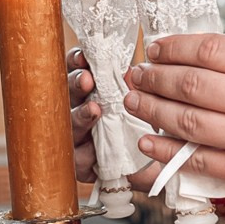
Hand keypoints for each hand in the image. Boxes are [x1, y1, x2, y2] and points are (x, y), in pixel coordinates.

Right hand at [69, 48, 158, 189]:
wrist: (155, 166)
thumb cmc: (144, 128)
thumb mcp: (143, 104)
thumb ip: (134, 88)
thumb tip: (131, 72)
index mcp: (92, 91)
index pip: (77, 69)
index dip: (77, 61)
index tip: (84, 58)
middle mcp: (80, 111)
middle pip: (69, 93)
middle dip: (75, 84)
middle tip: (86, 80)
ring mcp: (77, 137)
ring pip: (71, 124)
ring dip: (80, 115)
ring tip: (94, 110)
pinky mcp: (81, 164)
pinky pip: (77, 157)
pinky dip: (85, 152)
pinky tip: (93, 150)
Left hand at [123, 33, 224, 216]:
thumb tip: (199, 57)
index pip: (210, 51)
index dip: (175, 47)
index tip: (156, 48)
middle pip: (192, 84)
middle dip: (155, 78)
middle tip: (135, 74)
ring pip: (188, 122)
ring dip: (152, 110)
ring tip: (134, 102)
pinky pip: (197, 159)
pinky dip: (166, 150)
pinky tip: (147, 140)